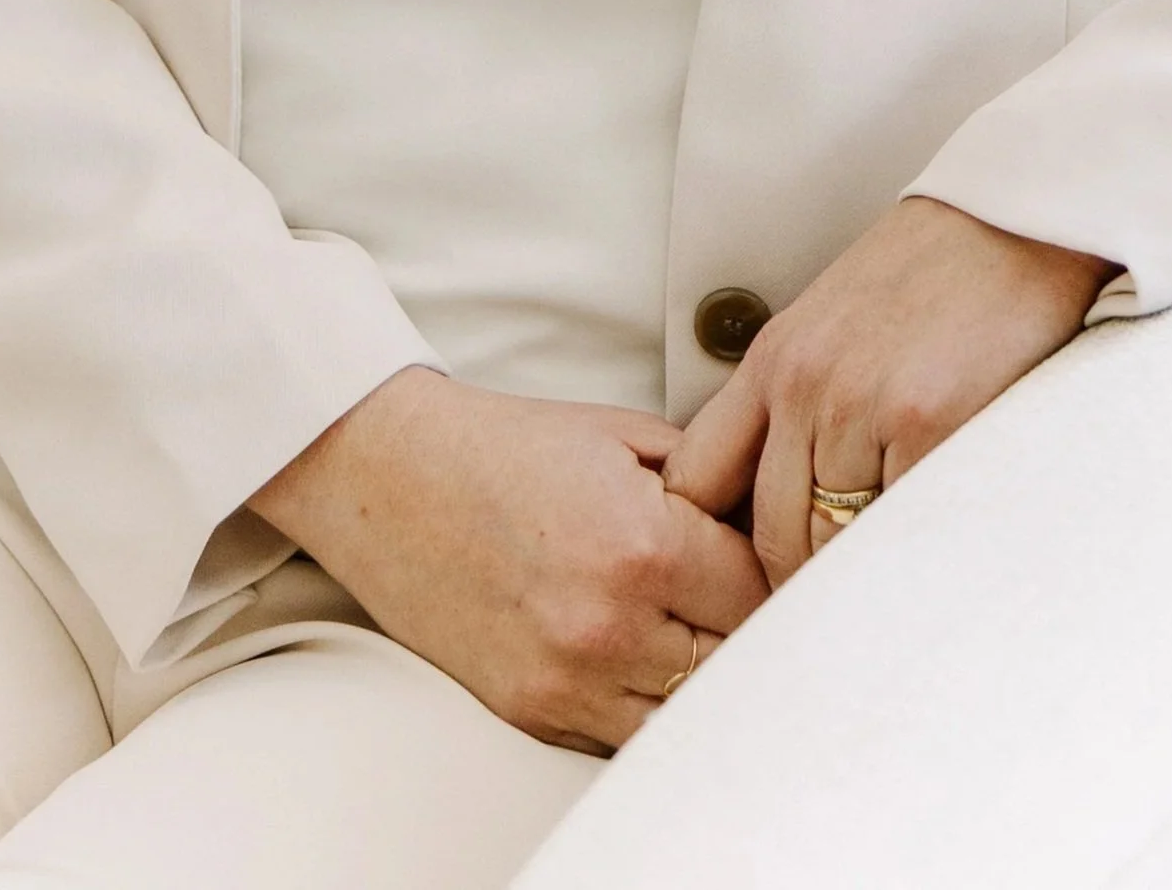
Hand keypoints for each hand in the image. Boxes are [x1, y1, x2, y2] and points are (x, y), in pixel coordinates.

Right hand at [247, 365, 768, 751]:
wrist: (393, 480)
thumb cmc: (508, 449)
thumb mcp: (624, 437)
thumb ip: (708, 478)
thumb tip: (769, 516)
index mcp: (644, 546)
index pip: (763, 594)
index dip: (776, 574)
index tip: (778, 561)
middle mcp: (612, 626)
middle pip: (735, 661)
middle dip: (749, 629)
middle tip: (746, 598)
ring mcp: (571, 682)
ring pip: (688, 715)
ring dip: (704, 677)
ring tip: (699, 632)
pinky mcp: (535, 713)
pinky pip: (627, 735)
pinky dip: (649, 705)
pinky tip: (649, 661)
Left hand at [662, 197, 1115, 588]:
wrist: (1019, 220)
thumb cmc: (936, 275)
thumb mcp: (835, 322)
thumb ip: (800, 401)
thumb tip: (781, 509)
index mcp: (773, 360)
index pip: (699, 481)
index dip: (712, 548)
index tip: (739, 586)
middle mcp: (804, 387)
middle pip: (767, 535)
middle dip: (793, 589)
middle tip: (825, 629)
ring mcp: (861, 409)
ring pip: (830, 547)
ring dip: (853, 585)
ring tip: (878, 611)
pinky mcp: (927, 427)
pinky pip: (898, 531)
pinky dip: (908, 561)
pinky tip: (926, 568)